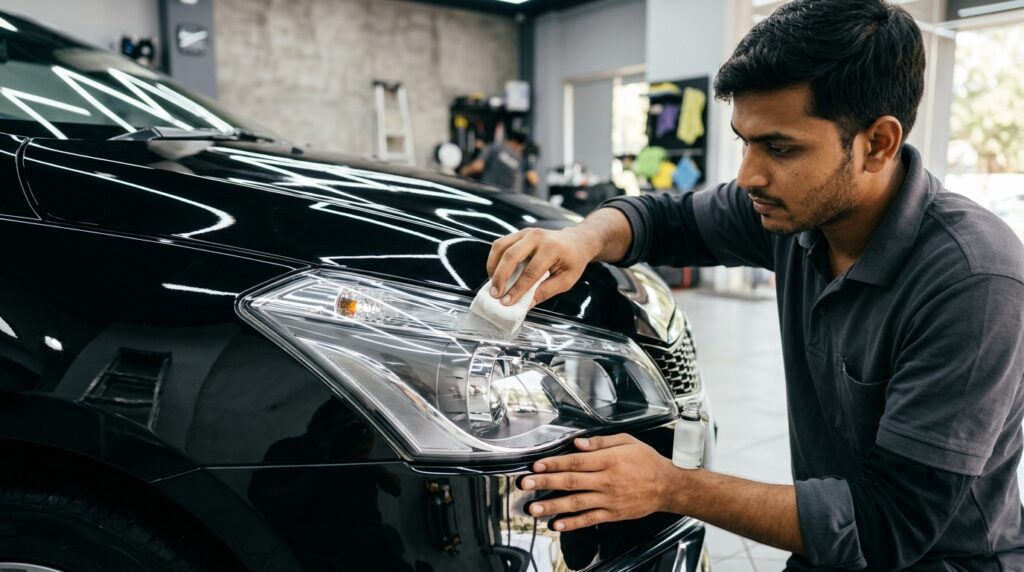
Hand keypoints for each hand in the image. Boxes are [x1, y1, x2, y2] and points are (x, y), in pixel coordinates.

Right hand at [485, 227, 595, 306]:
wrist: (575, 241)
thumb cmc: (573, 261)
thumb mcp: (566, 280)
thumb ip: (546, 291)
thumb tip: (525, 304)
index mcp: (552, 248)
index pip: (531, 272)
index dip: (517, 289)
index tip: (507, 302)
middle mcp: (537, 236)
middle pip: (511, 256)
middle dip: (500, 277)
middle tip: (495, 294)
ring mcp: (526, 232)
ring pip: (501, 247)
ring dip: (493, 266)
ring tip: (493, 284)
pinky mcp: (519, 233)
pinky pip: (500, 244)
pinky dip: (494, 259)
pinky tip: (496, 272)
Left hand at [518, 434, 678, 531]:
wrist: (668, 487)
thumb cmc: (647, 461)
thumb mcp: (627, 441)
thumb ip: (601, 441)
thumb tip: (578, 443)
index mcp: (609, 460)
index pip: (575, 461)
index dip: (554, 463)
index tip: (536, 465)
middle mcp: (606, 481)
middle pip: (570, 481)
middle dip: (545, 483)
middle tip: (525, 484)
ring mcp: (608, 500)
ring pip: (576, 503)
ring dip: (553, 505)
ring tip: (534, 508)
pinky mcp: (612, 514)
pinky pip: (589, 519)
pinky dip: (572, 523)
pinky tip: (557, 525)